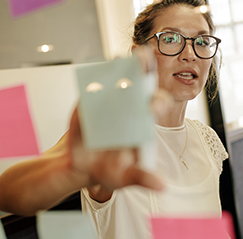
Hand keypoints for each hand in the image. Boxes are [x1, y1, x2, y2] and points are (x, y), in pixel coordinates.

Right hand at [66, 45, 172, 198]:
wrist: (81, 166)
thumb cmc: (109, 170)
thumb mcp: (125, 178)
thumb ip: (141, 178)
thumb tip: (161, 185)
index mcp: (143, 124)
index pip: (155, 106)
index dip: (157, 101)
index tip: (152, 102)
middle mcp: (130, 108)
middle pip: (141, 84)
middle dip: (143, 69)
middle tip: (142, 56)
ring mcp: (110, 102)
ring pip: (118, 79)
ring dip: (119, 67)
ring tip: (119, 58)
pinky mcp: (91, 101)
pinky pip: (94, 86)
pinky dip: (95, 79)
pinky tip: (95, 75)